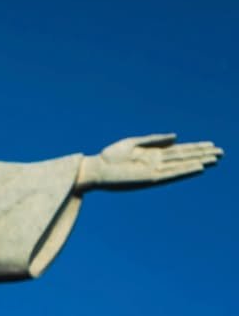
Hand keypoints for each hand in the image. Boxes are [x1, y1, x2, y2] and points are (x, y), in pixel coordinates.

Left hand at [77, 133, 221, 190]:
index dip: (195, 148)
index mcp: (153, 154)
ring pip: (181, 166)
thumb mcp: (133, 143)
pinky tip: (197, 167)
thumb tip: (176, 136)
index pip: (179, 150)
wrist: (95, 169)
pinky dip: (184, 171)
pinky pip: (171, 174)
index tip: (211, 145)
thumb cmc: (110, 156)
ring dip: (198, 162)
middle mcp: (156, 163)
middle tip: (221, 152)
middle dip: (202, 154)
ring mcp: (154, 171)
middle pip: (184, 157)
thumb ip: (154, 140)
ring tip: (215, 159)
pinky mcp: (149, 178)